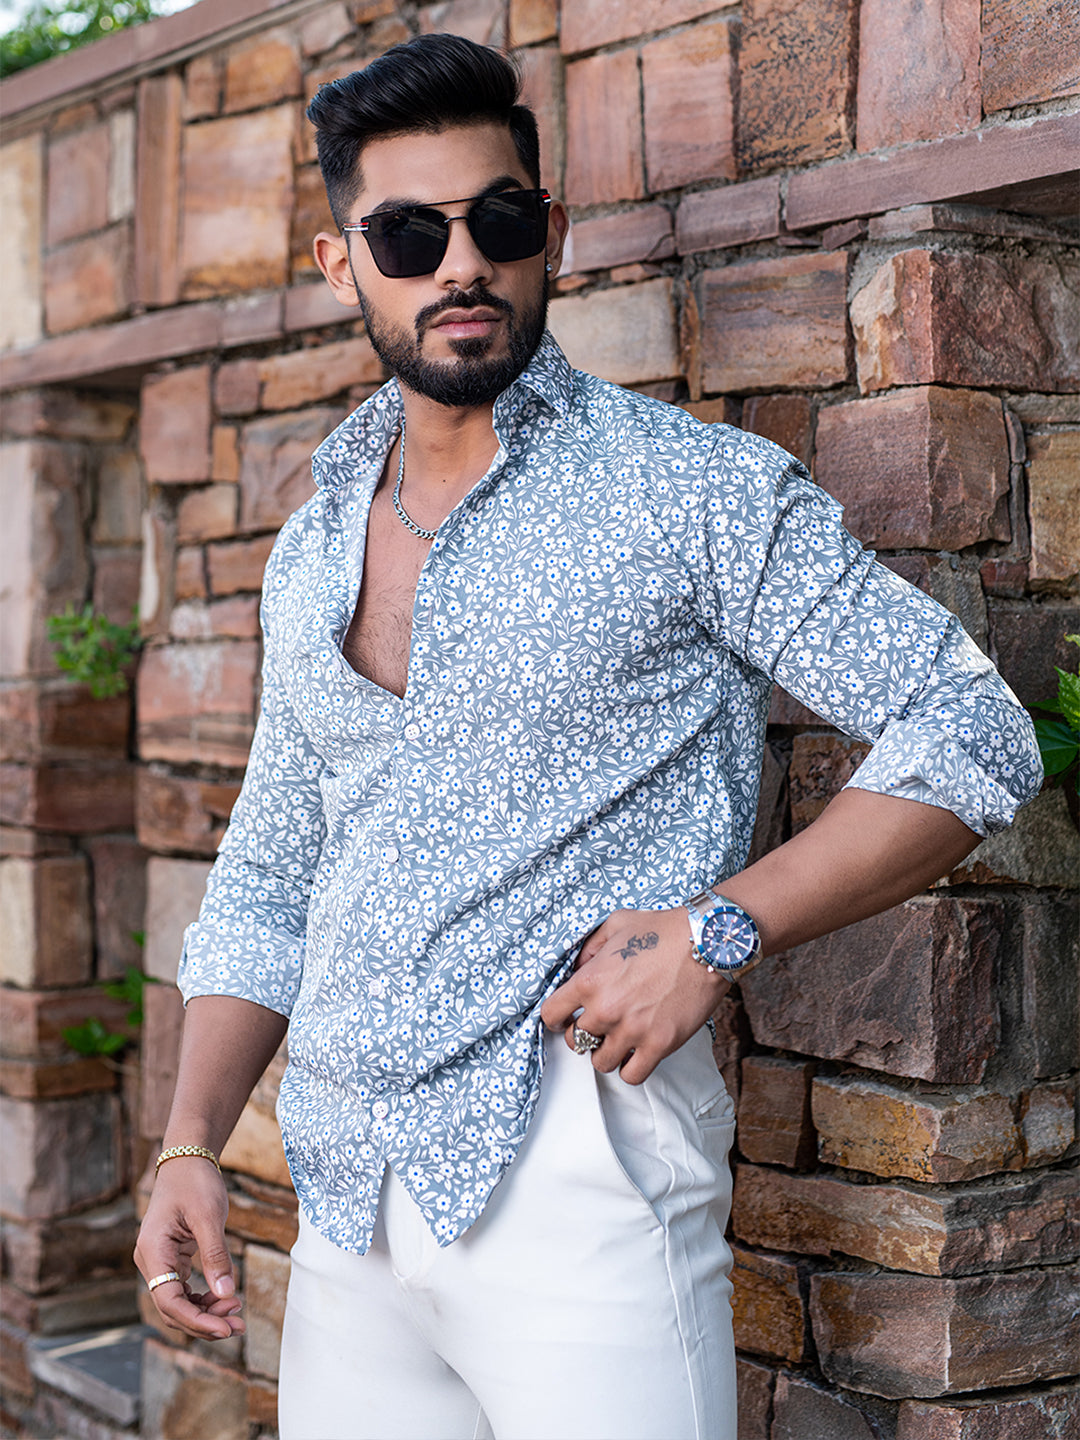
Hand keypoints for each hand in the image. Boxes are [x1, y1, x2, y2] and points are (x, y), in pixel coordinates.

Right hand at [134, 1158, 243, 1339]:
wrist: (187, 1160)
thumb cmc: (196, 1182)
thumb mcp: (209, 1216)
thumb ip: (216, 1255)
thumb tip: (226, 1294)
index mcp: (153, 1251)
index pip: (168, 1300)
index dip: (196, 1320)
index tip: (225, 1328)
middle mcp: (150, 1261)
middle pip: (172, 1307)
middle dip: (204, 1321)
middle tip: (238, 1327)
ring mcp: (158, 1262)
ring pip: (178, 1302)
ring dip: (205, 1313)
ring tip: (236, 1317)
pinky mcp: (170, 1260)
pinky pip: (183, 1290)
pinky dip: (203, 1298)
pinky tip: (225, 1300)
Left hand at [540, 907, 726, 1084]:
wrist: (706, 943)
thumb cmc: (663, 930)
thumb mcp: (616, 924)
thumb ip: (590, 948)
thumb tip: (579, 967)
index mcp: (590, 980)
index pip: (551, 1014)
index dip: (556, 1018)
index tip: (564, 1018)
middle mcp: (605, 1009)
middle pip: (576, 1041)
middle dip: (583, 1034)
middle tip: (598, 1027)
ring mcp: (632, 1030)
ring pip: (600, 1062)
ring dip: (605, 1053)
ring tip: (617, 1040)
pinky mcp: (658, 1045)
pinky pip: (632, 1075)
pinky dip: (630, 1068)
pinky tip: (635, 1054)